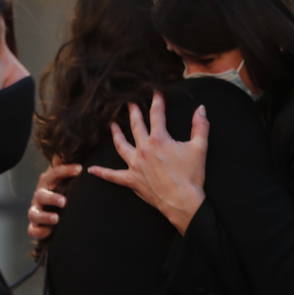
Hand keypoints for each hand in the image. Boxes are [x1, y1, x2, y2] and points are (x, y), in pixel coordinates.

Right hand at [27, 159, 82, 242]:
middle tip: (63, 202)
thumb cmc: (63, 193)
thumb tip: (66, 152)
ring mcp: (37, 212)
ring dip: (44, 216)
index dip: (65, 170)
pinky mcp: (36, 227)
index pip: (53, 174)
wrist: (56, 215)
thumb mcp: (67, 181)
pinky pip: (33, 230)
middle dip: (51, 198)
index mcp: (48, 184)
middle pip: (40, 195)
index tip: (79, 169)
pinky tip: (49, 231)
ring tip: (56, 218)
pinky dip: (39, 231)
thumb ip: (67, 170)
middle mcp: (40, 197)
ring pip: (34, 214)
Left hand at [88, 92, 209, 233]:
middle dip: (133, 113)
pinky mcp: (132, 180)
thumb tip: (201, 109)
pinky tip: (91, 170)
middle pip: (135, 127)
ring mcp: (135, 165)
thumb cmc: (191, 176)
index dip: (157, 102)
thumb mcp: (200, 148)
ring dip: (116, 135)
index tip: (156, 92)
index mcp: (159, 140)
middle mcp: (144, 149)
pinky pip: (113, 176)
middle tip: (129, 104)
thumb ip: (200, 126)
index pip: (157, 115)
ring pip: (121, 146)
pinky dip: (102, 173)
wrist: (182, 202)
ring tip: (111, 126)